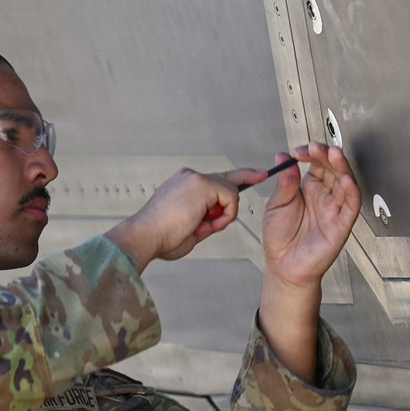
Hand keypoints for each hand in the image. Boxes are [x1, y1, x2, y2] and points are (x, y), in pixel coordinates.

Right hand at [105, 166, 268, 271]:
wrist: (145, 236)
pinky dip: (226, 214)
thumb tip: (220, 218)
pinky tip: (209, 222)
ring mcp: (195, 178)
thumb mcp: (190, 227)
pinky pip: (231, 197)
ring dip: (224, 213)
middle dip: (247, 178)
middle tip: (264, 174)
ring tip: (204, 226)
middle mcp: (189, 177)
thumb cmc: (161, 237)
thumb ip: (206, 219)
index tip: (252, 176)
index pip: (214, 180)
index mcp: (183, 185)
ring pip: (229, 191)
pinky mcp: (202, 183)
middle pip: (226, 178)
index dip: (235, 179)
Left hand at [261, 141, 360, 289]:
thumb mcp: (276, 205)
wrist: (282, 266)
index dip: (312, 153)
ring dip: (342, 167)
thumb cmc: (279, 238)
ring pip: (345, 182)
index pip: (317, 163)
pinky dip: (351, 192)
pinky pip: (351, 205)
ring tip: (334, 155)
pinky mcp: (341, 224)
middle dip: (327, 155)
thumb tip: (283, 158)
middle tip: (317, 148)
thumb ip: (284, 183)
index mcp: (308, 188)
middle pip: (333, 168)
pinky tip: (346, 180)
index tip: (300, 150)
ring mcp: (334, 209)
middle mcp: (324, 196)